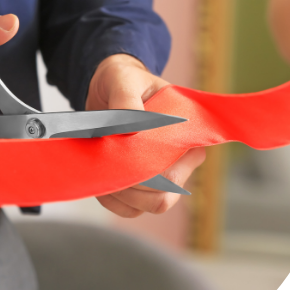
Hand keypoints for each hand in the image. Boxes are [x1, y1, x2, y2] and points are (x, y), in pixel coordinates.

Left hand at [86, 54, 205, 217]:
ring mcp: (162, 177)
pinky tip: (101, 176)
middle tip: (105, 158)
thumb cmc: (124, 81)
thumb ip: (127, 99)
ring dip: (118, 192)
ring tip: (101, 162)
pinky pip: (128, 209)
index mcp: (188, 135)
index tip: (116, 151)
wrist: (109, 90)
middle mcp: (181, 161)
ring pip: (144, 206)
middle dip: (127, 184)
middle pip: (161, 198)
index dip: (141, 172)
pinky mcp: (142, 187)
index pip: (173, 174)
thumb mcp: (124, 79)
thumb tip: (130, 131)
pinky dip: (111, 199)